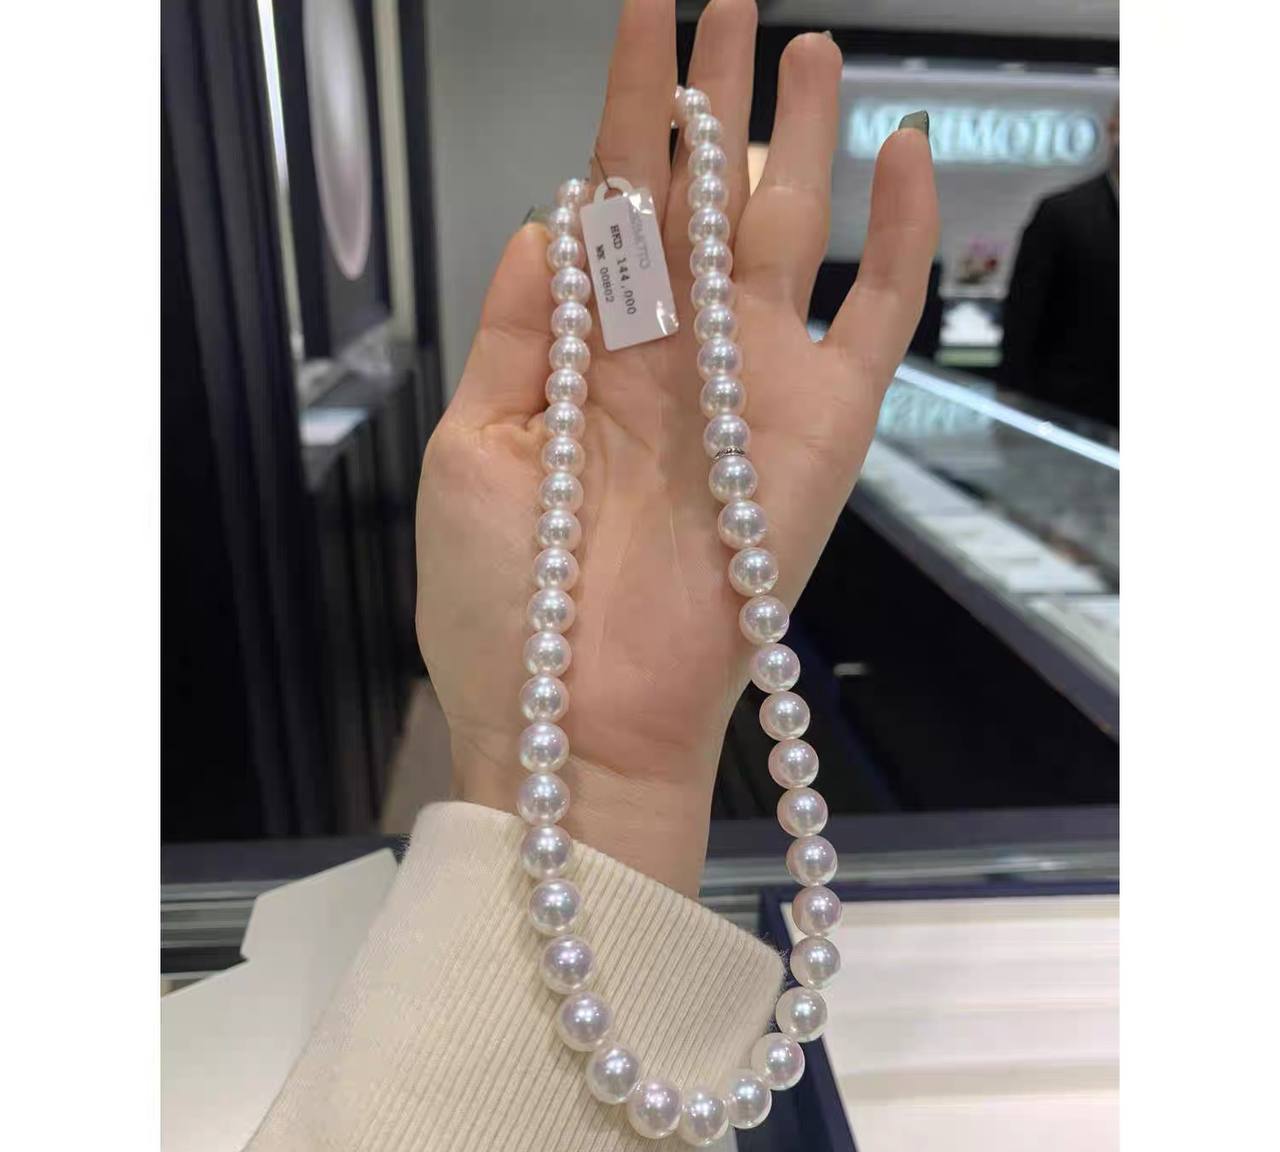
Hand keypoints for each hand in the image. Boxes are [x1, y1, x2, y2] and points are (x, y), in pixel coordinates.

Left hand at [416, 0, 936, 894]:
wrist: (578, 721)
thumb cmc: (510, 608)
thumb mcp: (474, 448)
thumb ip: (516, 329)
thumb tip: (552, 219)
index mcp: (589, 356)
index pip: (613, 201)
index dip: (626, 105)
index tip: (642, 6)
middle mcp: (675, 358)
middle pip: (704, 198)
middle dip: (715, 98)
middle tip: (733, 3)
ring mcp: (754, 389)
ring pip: (792, 233)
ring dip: (804, 138)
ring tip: (810, 46)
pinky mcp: (823, 433)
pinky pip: (881, 321)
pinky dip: (903, 240)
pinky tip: (909, 157)